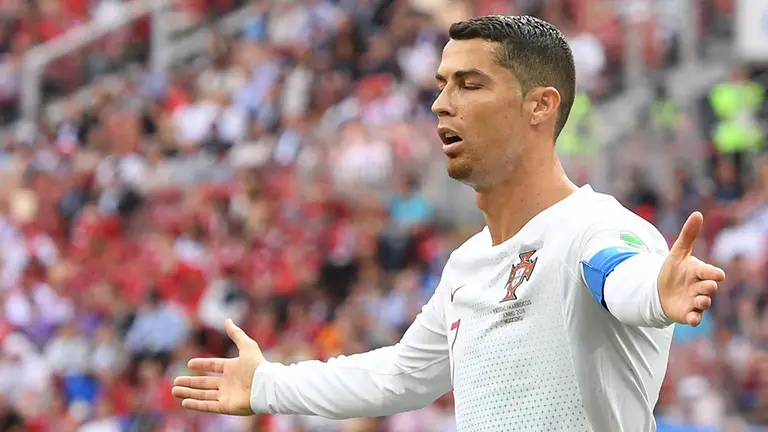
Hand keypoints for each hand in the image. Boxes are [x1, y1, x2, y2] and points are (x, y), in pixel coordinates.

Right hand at [172, 319, 263, 414]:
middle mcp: (229, 382)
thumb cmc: (258, 366)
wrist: (265, 386)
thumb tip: (227, 320)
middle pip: (205, 383)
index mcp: (233, 368)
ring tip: (174, 391)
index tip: (189, 364)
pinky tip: (184, 402)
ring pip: (203, 394)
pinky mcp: (226, 406)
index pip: (214, 365)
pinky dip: (195, 404)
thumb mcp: (247, 346)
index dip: (202, 364)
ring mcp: (227, 395)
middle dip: (190, 382)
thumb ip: (236, 334)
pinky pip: (208, 406)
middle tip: (175, 381)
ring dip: (188, 393)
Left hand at [658, 212, 725, 326]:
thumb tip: (697, 214)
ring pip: (704, 303)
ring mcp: (696, 301)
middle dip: (708, 287)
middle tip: (708, 286)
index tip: (717, 274)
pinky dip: (694, 319)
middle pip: (708, 288)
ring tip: (701, 301)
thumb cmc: (674, 270)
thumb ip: (688, 235)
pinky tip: (692, 319)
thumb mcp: (678, 252)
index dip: (713, 273)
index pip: (710, 272)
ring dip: (703, 303)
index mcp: (700, 272)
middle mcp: (701, 287)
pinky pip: (694, 318)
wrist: (661, 290)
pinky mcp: (688, 313)